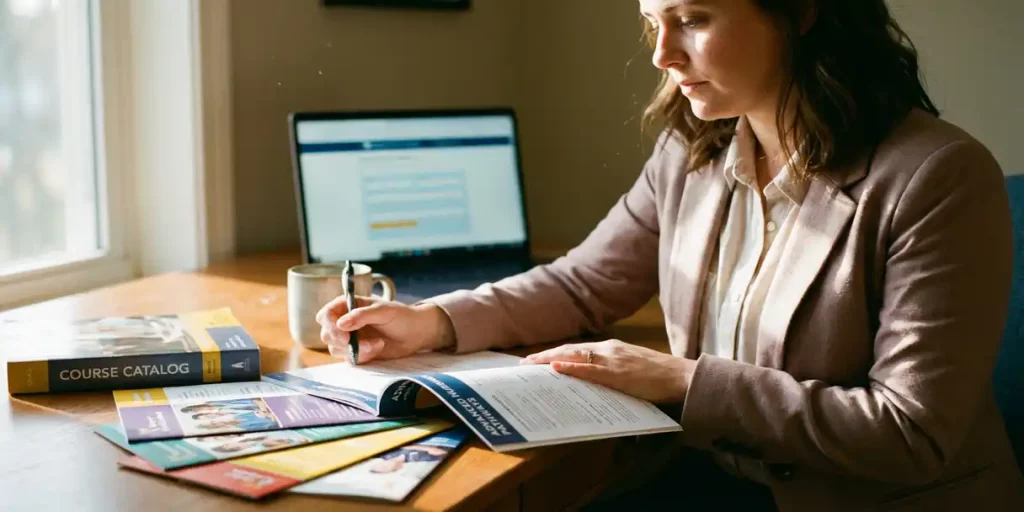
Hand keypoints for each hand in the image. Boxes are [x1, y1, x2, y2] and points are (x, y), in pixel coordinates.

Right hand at [315, 295, 454, 363]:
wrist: (416, 333)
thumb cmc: (401, 316)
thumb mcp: (384, 311)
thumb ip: (362, 315)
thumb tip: (341, 323)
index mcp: (348, 305)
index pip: (326, 314)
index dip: (330, 325)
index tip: (344, 335)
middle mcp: (345, 322)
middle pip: (326, 334)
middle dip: (340, 341)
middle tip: (358, 344)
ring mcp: (350, 338)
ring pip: (336, 349)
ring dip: (356, 349)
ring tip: (377, 344)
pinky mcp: (357, 352)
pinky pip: (350, 359)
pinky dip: (363, 356)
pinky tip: (378, 348)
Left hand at [521, 339, 695, 403]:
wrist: (681, 377)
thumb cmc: (657, 376)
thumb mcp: (629, 368)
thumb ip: (609, 371)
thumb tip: (588, 381)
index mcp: (611, 348)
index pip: (575, 349)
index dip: (554, 353)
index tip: (536, 360)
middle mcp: (608, 349)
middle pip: (569, 349)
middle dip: (544, 356)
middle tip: (524, 364)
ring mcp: (613, 359)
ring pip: (574, 356)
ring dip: (550, 360)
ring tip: (531, 366)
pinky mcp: (618, 373)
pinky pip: (589, 369)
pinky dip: (571, 367)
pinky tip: (555, 368)